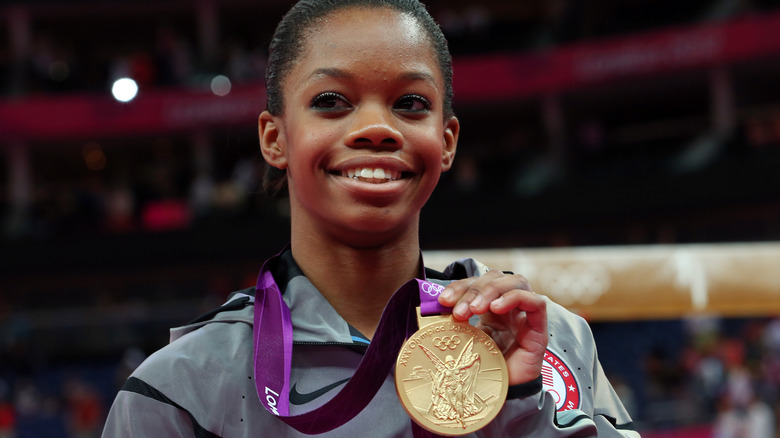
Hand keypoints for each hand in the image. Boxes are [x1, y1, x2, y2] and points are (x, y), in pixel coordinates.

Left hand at [438, 270, 547, 385]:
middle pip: (495, 278)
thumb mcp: (463, 339)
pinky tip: (496, 308)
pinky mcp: (539, 328)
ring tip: (475, 309)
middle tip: (459, 311)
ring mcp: (525, 315)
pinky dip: (514, 298)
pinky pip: (536, 302)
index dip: (459, 287)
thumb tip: (430, 308)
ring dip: (491, 291)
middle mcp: (509, 307)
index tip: (442, 301)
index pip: (477, 282)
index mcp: (490, 307)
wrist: (499, 395)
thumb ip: (453, 322)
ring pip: (516, 282)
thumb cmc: (483, 368)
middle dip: (473, 290)